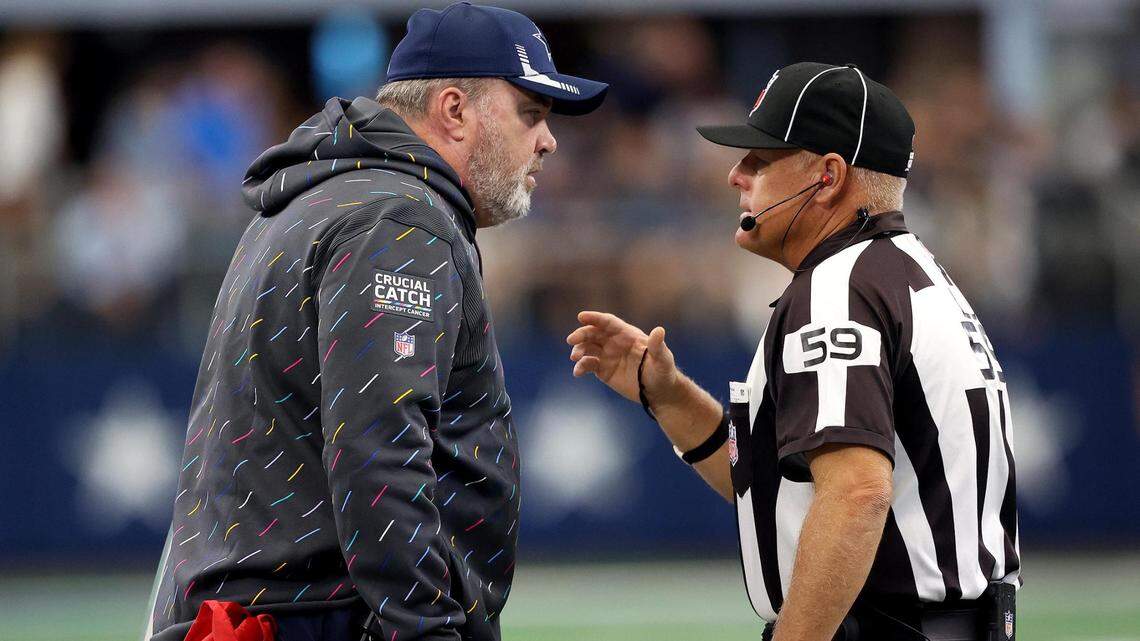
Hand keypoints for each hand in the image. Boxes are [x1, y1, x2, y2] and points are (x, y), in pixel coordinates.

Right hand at [566, 311, 680, 407]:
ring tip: (575, 357)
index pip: (608, 322)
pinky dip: (581, 366)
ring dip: (579, 350)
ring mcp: (607, 355)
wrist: (658, 392)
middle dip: (581, 334)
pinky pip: (588, 364)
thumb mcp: (663, 359)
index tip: (581, 317)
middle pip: (594, 333)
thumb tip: (659, 330)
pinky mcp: (603, 370)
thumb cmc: (663, 372)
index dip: (595, 318)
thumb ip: (658, 346)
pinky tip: (578, 372)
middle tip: (571, 339)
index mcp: (627, 335)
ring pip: (588, 347)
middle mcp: (615, 342)